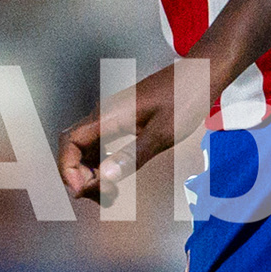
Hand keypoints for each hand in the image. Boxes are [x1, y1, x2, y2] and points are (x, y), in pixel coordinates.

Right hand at [60, 60, 190, 200]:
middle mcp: (104, 114)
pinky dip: (102, 163)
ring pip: (86, 148)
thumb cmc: (185, 98)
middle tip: (103, 197)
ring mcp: (111, 116)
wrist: (201, 73)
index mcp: (108, 116)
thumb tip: (105, 177)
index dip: (69, 170)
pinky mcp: (121, 119)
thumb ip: (132, 156)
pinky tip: (116, 176)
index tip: (84, 191)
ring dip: (91, 173)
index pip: (70, 143)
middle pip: (74, 148)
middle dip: (80, 176)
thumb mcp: (162, 133)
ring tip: (111, 193)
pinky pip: (100, 143)